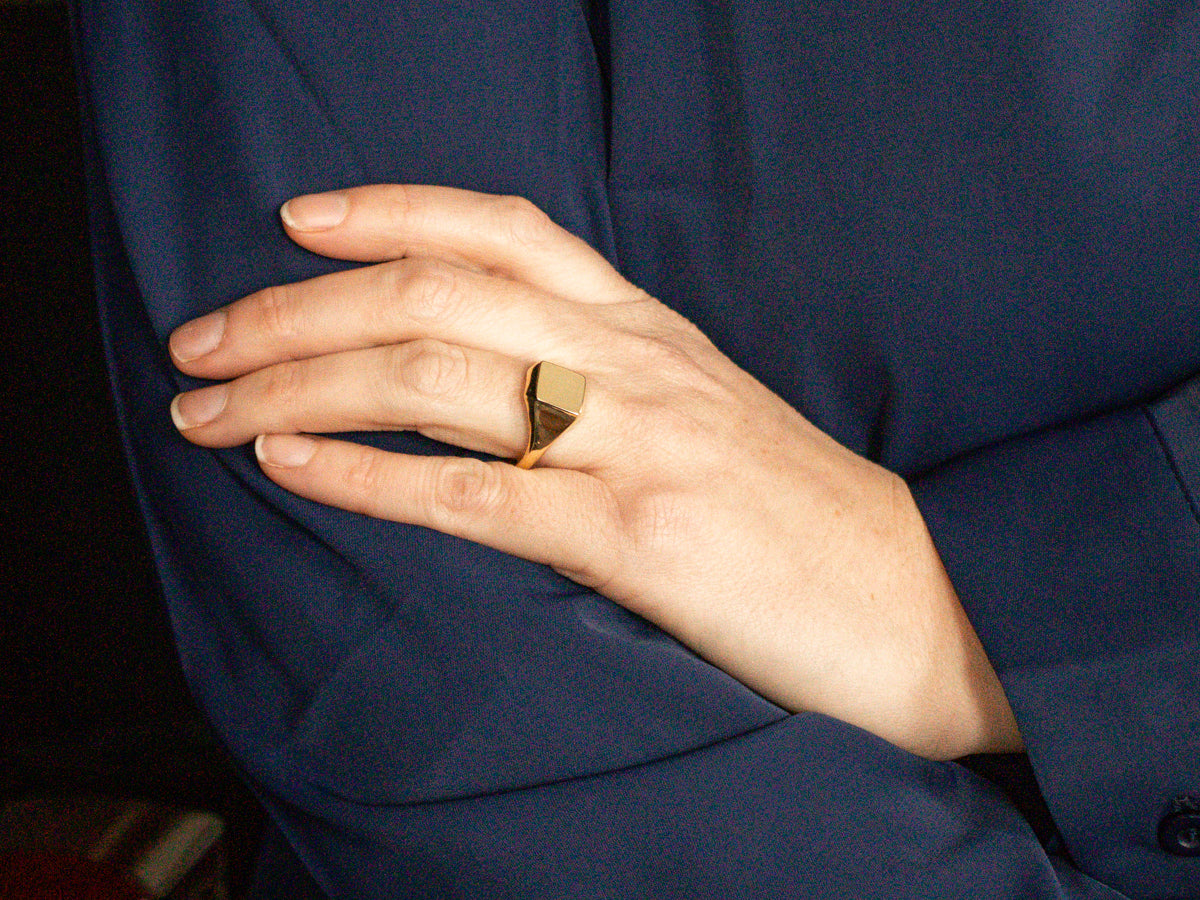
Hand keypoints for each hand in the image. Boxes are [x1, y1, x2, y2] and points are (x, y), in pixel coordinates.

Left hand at [168, 185, 1020, 759]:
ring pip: (438, 381)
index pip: (504, 230)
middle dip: (297, 309)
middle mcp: (635, 365)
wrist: (921, 603)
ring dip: (301, 383)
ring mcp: (637, 446)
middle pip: (436, 297)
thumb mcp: (705, 417)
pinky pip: (477, 495)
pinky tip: (290, 466)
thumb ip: (611, 383)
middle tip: (202, 339)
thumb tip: (501, 386)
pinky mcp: (639, 539)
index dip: (390, 212)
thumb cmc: (801, 517)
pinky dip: (369, 477)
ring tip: (206, 407)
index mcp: (649, 332)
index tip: (297, 222)